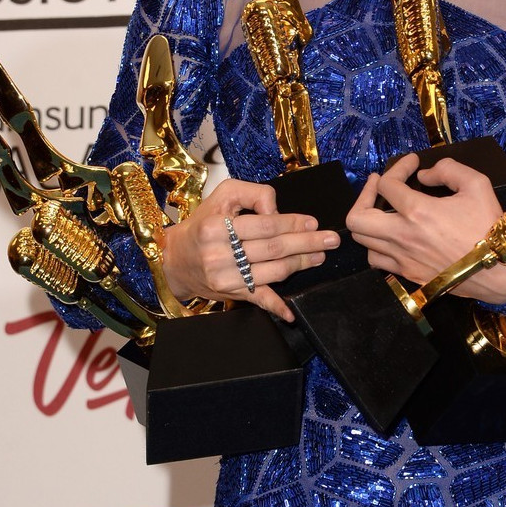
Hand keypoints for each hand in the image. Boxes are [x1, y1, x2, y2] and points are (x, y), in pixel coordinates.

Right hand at [162, 178, 339, 321]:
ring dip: (300, 265)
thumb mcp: (224, 195)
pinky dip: (275, 307)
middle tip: (330, 240)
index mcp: (217, 227)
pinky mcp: (230, 293)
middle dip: (306, 244)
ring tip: (320, 256)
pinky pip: (257, 300)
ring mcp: (225, 278)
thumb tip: (279, 212)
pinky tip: (291, 312)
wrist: (175, 257)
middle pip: (273, 249)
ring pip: (272, 272)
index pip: (264, 225)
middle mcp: (219, 254)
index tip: (313, 223)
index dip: (292, 223)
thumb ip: (255, 194)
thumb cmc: (204, 222)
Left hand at [346, 154, 505, 304]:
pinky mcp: (407, 274)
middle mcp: (402, 237)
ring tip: (383, 209)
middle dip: (363, 195)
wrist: (499, 271)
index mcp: (418, 212)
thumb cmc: (489, 226)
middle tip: (380, 185)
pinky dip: (377, 243)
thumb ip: (448, 169)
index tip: (413, 164)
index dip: (397, 167)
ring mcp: (402, 259)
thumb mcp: (477, 185)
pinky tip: (392, 234)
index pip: (387, 184)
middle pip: (356, 218)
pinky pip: (377, 260)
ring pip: (362, 241)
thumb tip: (423, 176)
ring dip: (368, 220)